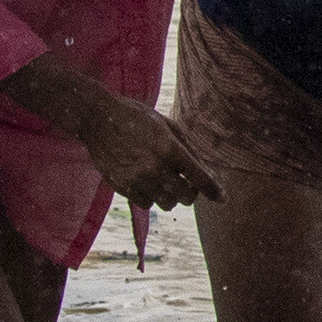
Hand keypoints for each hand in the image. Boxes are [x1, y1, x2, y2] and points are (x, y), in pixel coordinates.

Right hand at [3, 58, 217, 207]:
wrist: (98, 119)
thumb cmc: (136, 117)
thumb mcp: (166, 124)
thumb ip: (187, 147)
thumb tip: (206, 170)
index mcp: (169, 148)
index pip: (200, 178)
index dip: (215, 190)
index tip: (222, 198)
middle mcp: (155, 167)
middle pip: (186, 197)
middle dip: (191, 192)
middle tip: (188, 184)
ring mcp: (137, 179)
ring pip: (166, 204)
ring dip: (171, 196)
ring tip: (166, 181)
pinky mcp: (122, 187)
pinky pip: (146, 204)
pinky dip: (152, 197)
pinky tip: (148, 182)